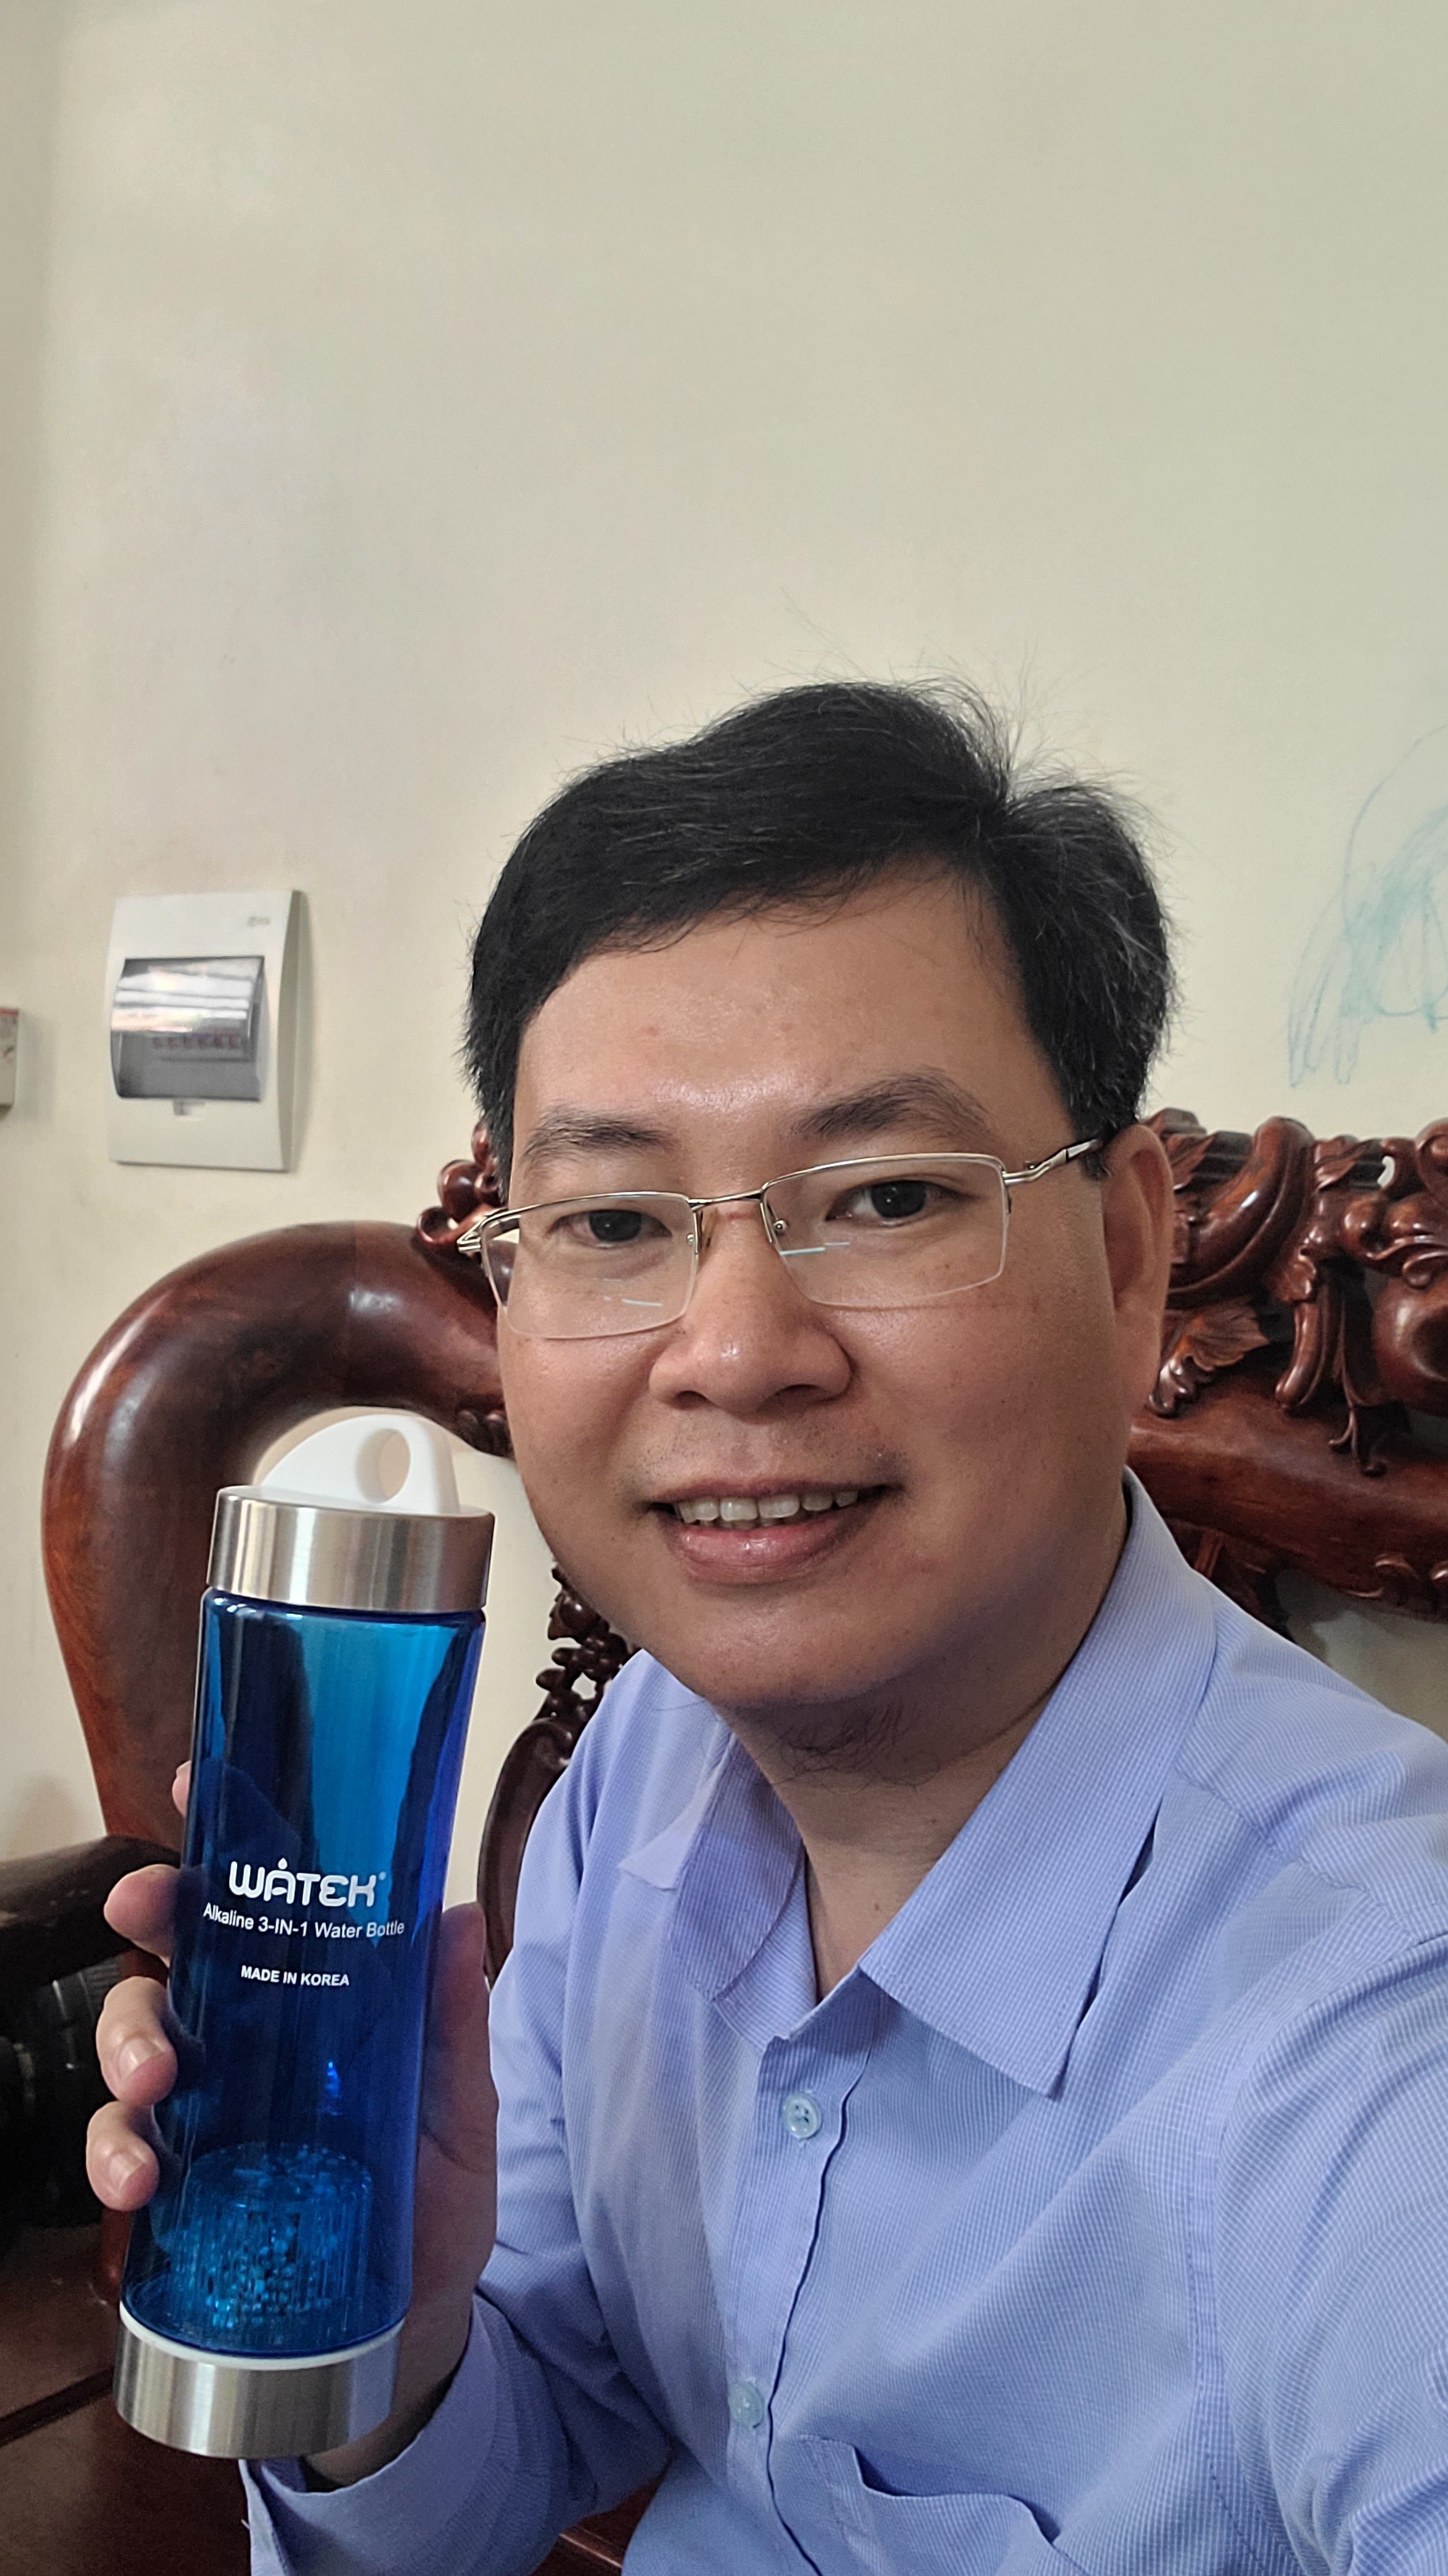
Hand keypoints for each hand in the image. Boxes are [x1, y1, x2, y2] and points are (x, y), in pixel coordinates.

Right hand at [87, 1765, 498, 2480]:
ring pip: (136, 2040)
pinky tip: (136, 2182)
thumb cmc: (438, 2196)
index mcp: (318, 1991)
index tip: (195, 1789)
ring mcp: (210, 2106)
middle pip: (179, 1948)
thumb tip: (456, 1914)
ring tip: (151, 2087)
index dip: (222, 1835)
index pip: (263, 1894)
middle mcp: (251, 2034)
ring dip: (125, 2046)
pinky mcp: (182, 2185)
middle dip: (150, 1921)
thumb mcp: (463, 2107)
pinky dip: (114, 2157)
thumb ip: (455, 2025)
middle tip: (143, 1918)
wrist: (412, 2328)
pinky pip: (123, 2150)